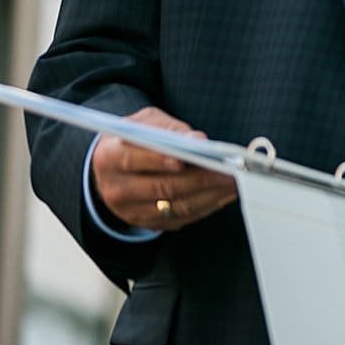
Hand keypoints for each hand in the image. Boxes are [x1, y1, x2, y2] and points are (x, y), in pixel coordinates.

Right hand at [89, 107, 238, 231]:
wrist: (113, 167)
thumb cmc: (135, 138)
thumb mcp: (145, 122)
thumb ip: (169, 128)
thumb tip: (198, 140)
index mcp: (108, 157)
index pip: (133, 159)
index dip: (160, 159)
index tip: (187, 158)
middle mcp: (115, 188)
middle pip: (161, 187)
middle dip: (200, 179)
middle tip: (230, 171)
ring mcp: (129, 211)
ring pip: (175, 206)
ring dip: (210, 195)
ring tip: (236, 182)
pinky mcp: (146, 222)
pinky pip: (180, 217)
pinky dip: (206, 206)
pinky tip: (225, 194)